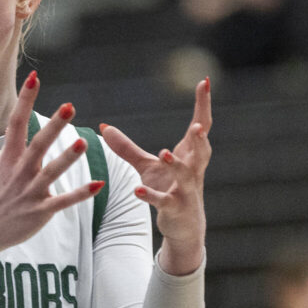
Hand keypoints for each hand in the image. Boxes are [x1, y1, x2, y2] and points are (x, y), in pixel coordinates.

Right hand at [0, 72, 102, 286]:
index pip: (16, 123)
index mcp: (7, 159)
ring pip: (50, 173)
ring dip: (67, 158)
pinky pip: (62, 202)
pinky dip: (80, 194)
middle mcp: (18, 172)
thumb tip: (16, 133)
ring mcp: (28, 192)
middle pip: (37, 145)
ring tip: (83, 142)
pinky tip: (98, 184)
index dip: (26, 99)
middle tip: (69, 106)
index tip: (35, 77)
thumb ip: (10, 152)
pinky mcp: (39, 211)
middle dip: (54, 126)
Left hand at [100, 77, 211, 274]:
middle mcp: (193, 170)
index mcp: (190, 155)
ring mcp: (186, 191)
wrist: (183, 226)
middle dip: (200, 138)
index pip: (201, 126)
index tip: (204, 81)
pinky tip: (136, 190)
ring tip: (165, 153)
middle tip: (198, 125)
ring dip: (177, 165)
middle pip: (202, 150)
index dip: (203, 104)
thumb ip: (126, 148)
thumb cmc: (168, 189)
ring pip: (186, 176)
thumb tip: (103, 127)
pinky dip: (151, 195)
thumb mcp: (147, 166)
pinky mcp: (175, 208)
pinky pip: (164, 201)